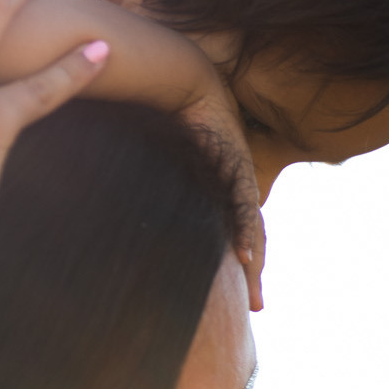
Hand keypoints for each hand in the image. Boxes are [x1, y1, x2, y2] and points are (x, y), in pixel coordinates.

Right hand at [178, 86, 265, 311]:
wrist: (184, 81)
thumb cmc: (171, 118)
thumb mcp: (168, 168)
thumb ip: (162, 189)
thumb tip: (133, 206)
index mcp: (224, 191)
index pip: (237, 231)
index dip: (241, 260)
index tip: (241, 294)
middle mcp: (237, 189)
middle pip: (253, 238)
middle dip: (254, 275)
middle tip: (255, 307)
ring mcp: (239, 180)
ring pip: (253, 231)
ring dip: (254, 267)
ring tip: (255, 298)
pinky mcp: (235, 168)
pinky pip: (241, 208)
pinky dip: (244, 233)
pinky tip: (244, 257)